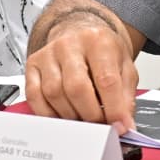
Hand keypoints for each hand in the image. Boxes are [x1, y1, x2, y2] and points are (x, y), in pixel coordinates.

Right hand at [24, 14, 137, 131]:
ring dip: (71, 116)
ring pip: (54, 93)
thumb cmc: (102, 51)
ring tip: (83, 119)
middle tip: (101, 126)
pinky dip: (48, 114)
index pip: (106, 80)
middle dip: (91, 115)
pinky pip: (34, 96)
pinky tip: (62, 115)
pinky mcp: (33, 64)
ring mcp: (48, 54)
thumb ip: (127, 97)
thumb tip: (123, 125)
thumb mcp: (125, 67)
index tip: (120, 127)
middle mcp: (69, 44)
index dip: (114, 110)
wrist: (80, 33)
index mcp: (97, 41)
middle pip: (76, 88)